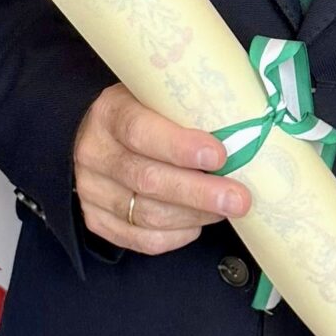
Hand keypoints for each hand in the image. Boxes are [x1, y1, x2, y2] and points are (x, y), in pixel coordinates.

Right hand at [72, 84, 248, 256]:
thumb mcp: (153, 96)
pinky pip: (142, 239)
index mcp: (109, 114)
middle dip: (199, 192)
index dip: (180, 146)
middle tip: (238, 198)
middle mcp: (95, 154)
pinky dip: (176, 236)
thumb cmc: (141, 115)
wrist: (95, 136)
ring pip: (147, 214)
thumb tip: (243, 127)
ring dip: (194, 215)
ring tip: (225, 209)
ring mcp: (92, 191)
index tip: (218, 155)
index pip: (139, 131)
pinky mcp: (97, 220)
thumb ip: (184, 110)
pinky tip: (197, 224)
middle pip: (148, 179)